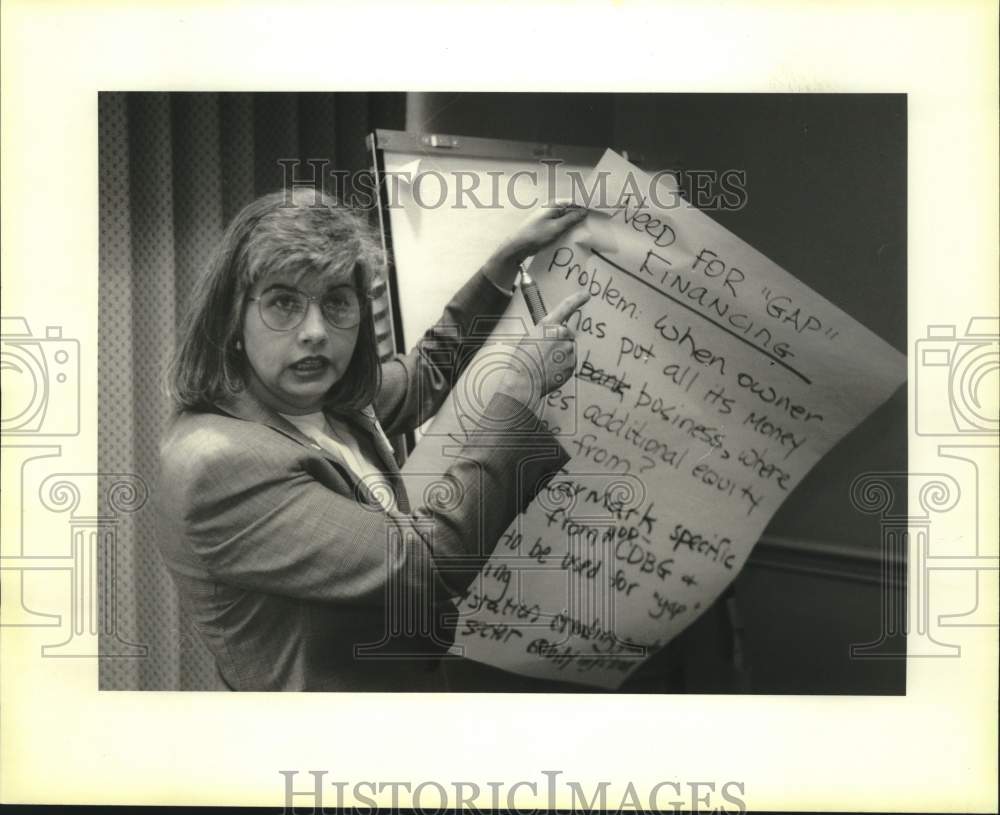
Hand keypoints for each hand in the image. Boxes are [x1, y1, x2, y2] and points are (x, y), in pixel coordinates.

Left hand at [497, 201, 588, 264]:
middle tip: (594, 223)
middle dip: (580, 216)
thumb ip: (571, 219)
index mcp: (553, 205)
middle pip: (570, 210)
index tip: (596, 213)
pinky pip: (559, 225)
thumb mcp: (556, 227)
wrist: (518, 246)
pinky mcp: (545, 226)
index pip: (574, 202)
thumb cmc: (536, 235)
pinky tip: (573, 236)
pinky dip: (566, 229)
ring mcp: (547, 217)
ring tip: (586, 230)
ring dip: (573, 224)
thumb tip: (584, 211)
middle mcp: (550, 208)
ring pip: (565, 219)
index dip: (585, 207)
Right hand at [500, 291, 590, 405]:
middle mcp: (561, 334)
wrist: (523, 381)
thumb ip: (545, 332)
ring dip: (559, 354)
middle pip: (566, 334)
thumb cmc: (522, 361)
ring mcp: (568, 350)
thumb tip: (552, 335)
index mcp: (548, 325)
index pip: (567, 306)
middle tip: (544, 352)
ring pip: (568, 349)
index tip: (586, 295)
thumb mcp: (529, 337)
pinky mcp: (572, 364)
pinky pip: (568, 362)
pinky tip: (549, 369)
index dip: (578, 299)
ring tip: (544, 362)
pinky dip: (561, 366)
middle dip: (559, 341)